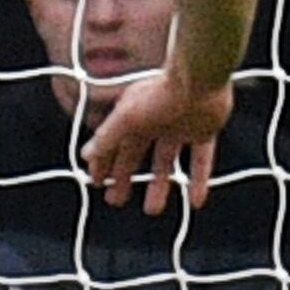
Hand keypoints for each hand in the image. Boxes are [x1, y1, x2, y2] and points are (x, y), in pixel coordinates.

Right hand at [75, 65, 228, 211]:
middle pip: (135, 155)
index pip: (112, 145)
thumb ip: (107, 136)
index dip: (102, 164)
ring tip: (152, 209)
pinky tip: (195, 201)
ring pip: (166, 162)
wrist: (199, 79)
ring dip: (159, 185)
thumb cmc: (159, 94)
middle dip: (124, 178)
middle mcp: (153, 123)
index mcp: (132, 117)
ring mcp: (179, 128)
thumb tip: (86, 155)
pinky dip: (199, 180)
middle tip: (116, 200)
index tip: (96, 183)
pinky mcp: (203, 132)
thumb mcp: (126, 118)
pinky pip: (200, 160)